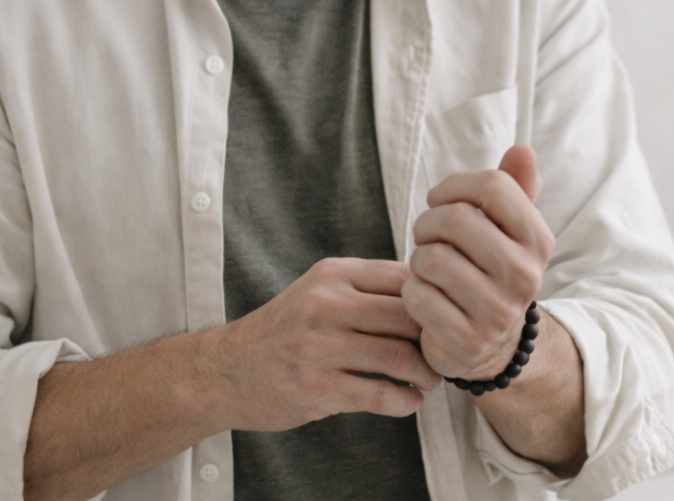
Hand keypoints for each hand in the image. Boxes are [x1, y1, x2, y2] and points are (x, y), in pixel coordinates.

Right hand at [210, 257, 441, 429]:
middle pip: (406, 313)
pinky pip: (379, 394)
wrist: (225, 371)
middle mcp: (326, 305)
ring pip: (398, 355)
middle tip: (448, 349)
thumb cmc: (283, 329)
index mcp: (332, 274)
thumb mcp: (317, 290)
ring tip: (432, 378)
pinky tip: (410, 400)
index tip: (446, 312)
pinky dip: (405, 400)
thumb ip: (364, 287)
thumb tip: (427, 287)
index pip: (401, 275)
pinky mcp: (318, 388)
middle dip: (435, 335)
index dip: (432, 294)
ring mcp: (321, 347)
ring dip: (426, 371)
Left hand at [402, 145, 555, 380]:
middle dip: (428, 222)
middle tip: (426, 234)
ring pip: (432, 258)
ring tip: (427, 266)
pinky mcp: (466, 341)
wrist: (493, 344)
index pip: (493, 186)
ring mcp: (497, 312)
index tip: (439, 200)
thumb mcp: (509, 229)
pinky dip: (411, 290)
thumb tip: (523, 149)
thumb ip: (515, 186)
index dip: (454, 185)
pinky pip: (418, 295)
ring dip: (417, 258)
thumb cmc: (490, 268)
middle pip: (457, 219)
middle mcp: (525, 276)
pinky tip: (426, 296)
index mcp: (538, 239)